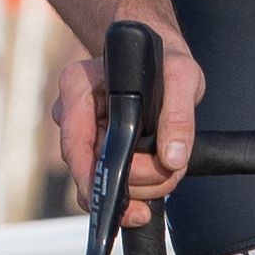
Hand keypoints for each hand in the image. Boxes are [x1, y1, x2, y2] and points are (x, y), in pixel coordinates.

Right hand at [53, 30, 203, 226]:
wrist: (154, 53)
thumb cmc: (162, 58)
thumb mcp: (181, 76)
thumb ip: (179, 115)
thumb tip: (173, 159)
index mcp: (78, 86)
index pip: (75, 143)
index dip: (91, 178)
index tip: (117, 200)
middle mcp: (73, 113)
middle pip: (90, 168)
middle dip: (134, 183)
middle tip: (170, 172)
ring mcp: (82, 133)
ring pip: (101, 180)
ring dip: (140, 187)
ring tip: (170, 168)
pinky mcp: (96, 149)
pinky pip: (108, 180)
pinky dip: (134, 190)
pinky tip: (154, 186)